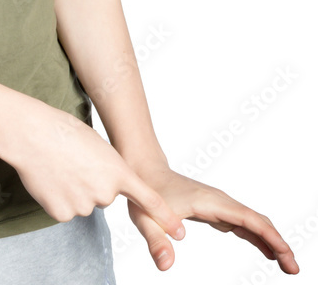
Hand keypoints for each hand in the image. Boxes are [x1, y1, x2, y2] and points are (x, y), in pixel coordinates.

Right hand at [7, 104, 185, 241]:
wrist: (32, 134)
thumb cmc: (62, 131)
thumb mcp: (97, 144)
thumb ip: (108, 169)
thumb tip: (106, 188)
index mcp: (117, 170)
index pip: (147, 198)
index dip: (164, 216)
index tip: (179, 231)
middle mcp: (105, 192)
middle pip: (104, 196)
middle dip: (93, 183)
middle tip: (75, 161)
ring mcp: (84, 205)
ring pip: (84, 202)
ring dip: (74, 189)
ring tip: (60, 166)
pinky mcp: (63, 214)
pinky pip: (66, 209)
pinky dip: (59, 197)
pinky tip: (50, 179)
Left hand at [125, 162, 299, 273]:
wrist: (144, 170)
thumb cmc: (145, 192)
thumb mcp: (145, 219)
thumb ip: (156, 242)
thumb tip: (166, 266)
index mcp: (210, 202)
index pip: (248, 219)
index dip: (269, 237)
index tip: (286, 254)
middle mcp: (219, 201)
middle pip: (257, 221)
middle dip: (278, 243)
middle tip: (294, 269)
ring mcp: (219, 205)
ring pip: (253, 222)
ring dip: (271, 242)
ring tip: (287, 265)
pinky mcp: (215, 211)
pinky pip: (243, 224)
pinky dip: (258, 237)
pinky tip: (266, 251)